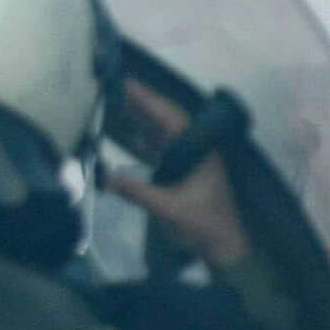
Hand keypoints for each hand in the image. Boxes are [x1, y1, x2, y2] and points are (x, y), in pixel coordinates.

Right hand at [106, 79, 251, 268]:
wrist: (224, 246)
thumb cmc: (204, 226)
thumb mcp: (169, 209)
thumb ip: (137, 192)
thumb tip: (104, 177)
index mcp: (201, 151)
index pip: (171, 117)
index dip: (148, 99)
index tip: (126, 83)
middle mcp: (197, 149)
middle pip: (165, 119)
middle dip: (140, 103)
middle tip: (111, 86)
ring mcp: (190, 158)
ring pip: (162, 130)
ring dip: (139, 117)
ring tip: (112, 101)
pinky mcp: (183, 170)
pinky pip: (160, 145)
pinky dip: (142, 136)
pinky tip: (124, 129)